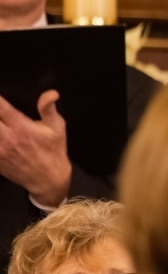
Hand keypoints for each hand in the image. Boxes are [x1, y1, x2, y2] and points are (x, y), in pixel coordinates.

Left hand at [0, 90, 71, 206]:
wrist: (48, 180)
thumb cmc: (53, 151)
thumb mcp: (57, 128)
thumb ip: (48, 109)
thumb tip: (51, 93)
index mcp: (21, 127)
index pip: (0, 107)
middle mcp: (6, 138)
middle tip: (0, 115)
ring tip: (0, 126)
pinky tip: (1, 137)